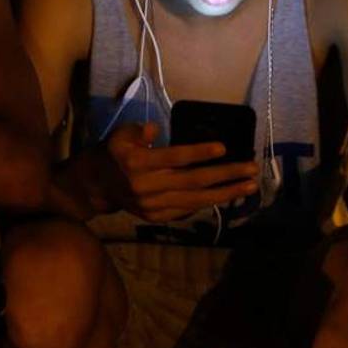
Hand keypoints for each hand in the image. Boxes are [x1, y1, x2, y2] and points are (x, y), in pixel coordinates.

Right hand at [99, 123, 258, 222]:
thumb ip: (140, 132)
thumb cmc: (114, 153)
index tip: (223, 147)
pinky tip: (228, 195)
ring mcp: (153, 205)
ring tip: (250, 186)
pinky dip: (208, 202)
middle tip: (252, 169)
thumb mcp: (121, 135)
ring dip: (226, 193)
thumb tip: (156, 130)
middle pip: (193, 181)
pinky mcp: (156, 217)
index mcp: (138, 163)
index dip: (199, 153)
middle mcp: (147, 187)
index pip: (175, 158)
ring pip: (196, 199)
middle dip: (226, 175)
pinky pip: (187, 209)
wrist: (96, 186)